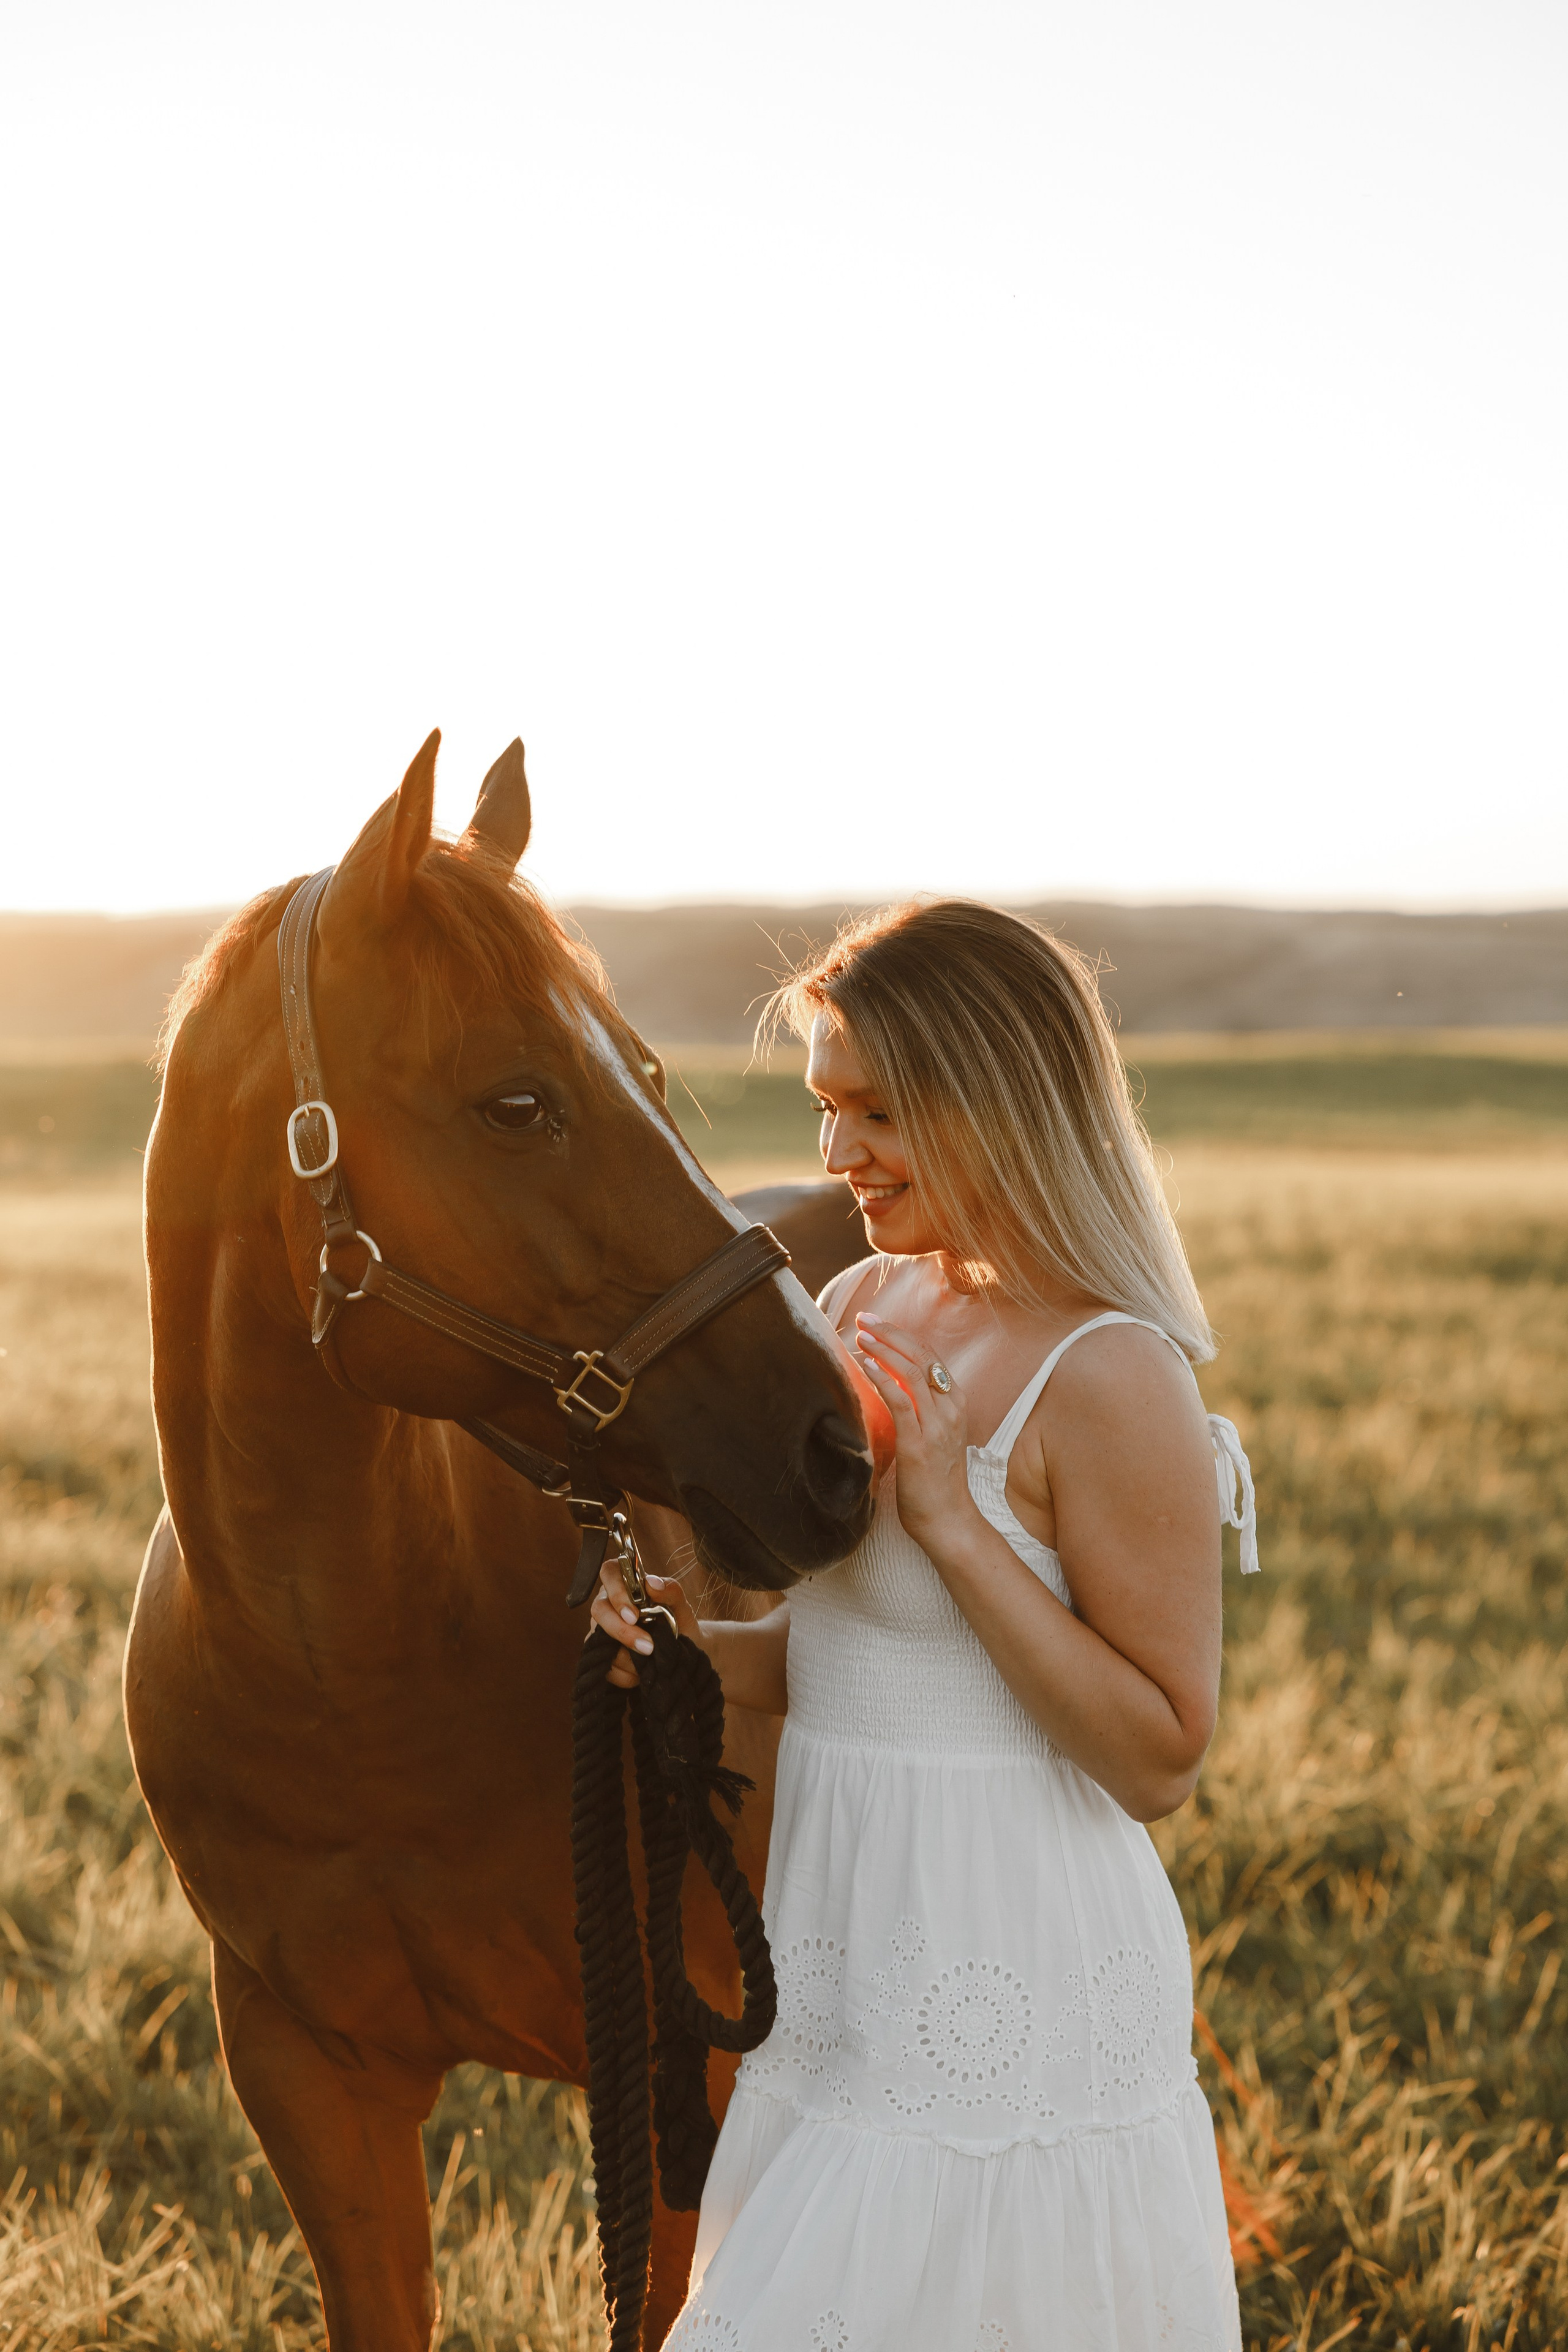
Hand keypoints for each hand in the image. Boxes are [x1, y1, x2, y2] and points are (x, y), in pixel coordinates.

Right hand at [589, 1557, 706, 1688]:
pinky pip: (606, 1667)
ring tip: (652, 1659)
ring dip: (628, 1657)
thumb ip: (670, 1590)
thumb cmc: (679, 1621)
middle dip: (622, 1631)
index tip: (635, 1615)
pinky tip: (642, 1673)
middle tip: (648, 1646)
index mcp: (624, 1585)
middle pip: (599, 1610)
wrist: (683, 1650)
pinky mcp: (602, 1657)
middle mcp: (607, 1605)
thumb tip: (652, 1583)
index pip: (609, 1572)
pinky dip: (626, 1674)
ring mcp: (600, 1631)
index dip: (616, 1592)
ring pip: (600, 1641)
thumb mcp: (681, 1605)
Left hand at [853, 1313, 981, 1554]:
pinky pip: (901, 1401)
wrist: (948, 1521)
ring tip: (860, 1335)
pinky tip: (866, 1364)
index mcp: (955, 1403)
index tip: (876, 1323)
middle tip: (863, 1318)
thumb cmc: (935, 1481)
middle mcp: (951, 1408)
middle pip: (922, 1355)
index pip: (930, 1355)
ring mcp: (938, 1425)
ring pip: (912, 1371)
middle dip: (891, 1332)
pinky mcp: (920, 1443)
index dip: (902, 1335)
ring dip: (883, 1349)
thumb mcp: (933, 1435)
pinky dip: (883, 1378)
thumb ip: (919, 1409)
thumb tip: (889, 1386)